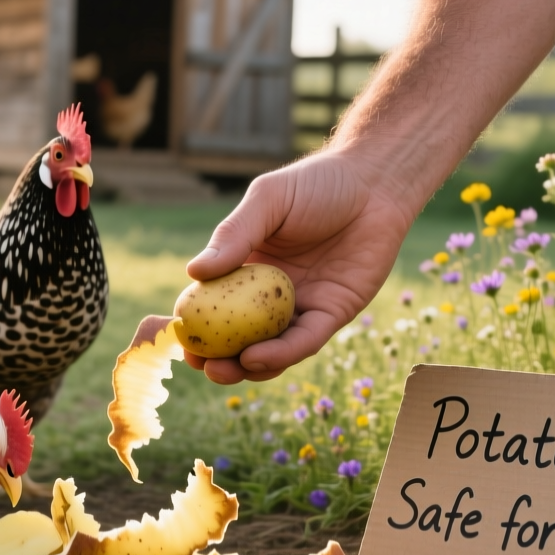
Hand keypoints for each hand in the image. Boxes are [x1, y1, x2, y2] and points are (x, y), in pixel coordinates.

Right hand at [184, 148, 414, 382]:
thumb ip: (234, 235)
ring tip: (223, 370)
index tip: (179, 338)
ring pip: (272, 347)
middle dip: (218, 357)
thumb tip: (193, 271)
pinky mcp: (332, 313)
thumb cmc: (317, 184)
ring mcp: (302, 305)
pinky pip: (305, 340)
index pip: (216, 302)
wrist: (375, 185)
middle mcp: (272, 292)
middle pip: (241, 334)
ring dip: (246, 366)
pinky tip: (257, 358)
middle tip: (200, 365)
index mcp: (248, 265)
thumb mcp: (267, 202)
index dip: (197, 324)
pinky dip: (281, 353)